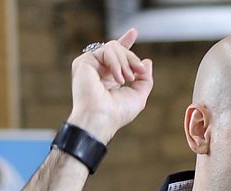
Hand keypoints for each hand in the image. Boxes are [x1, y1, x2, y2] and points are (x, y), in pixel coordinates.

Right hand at [67, 27, 153, 143]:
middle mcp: (98, 70)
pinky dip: (115, 63)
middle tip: (136, 73)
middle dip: (132, 58)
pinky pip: (105, 50)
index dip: (125, 43)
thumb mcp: (138, 95)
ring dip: (125, 62)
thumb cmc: (117, 113)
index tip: (133, 32)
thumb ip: (144, 78)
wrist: (101, 119)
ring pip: (113, 47)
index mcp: (109, 77)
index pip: (117, 55)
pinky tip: (117, 78)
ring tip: (126, 79)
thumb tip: (147, 62)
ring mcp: (90, 65)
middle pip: (118, 48)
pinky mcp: (83, 62)